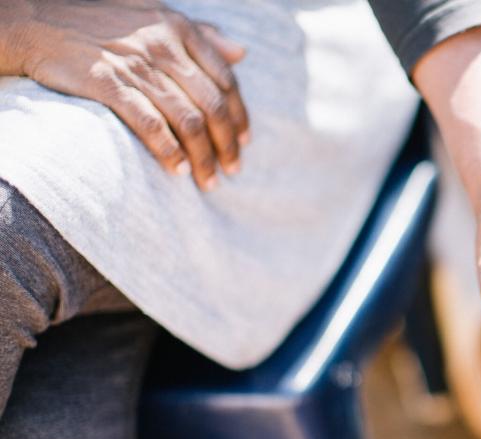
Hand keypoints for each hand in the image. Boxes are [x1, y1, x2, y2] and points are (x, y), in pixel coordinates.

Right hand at [0, 0, 249, 189]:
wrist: (37, 22)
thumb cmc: (101, 21)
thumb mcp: (154, 14)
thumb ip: (200, 33)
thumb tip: (242, 52)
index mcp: (178, 28)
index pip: (225, 81)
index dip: (239, 116)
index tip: (243, 141)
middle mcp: (163, 46)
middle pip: (212, 106)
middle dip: (227, 144)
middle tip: (232, 169)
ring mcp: (136, 66)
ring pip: (188, 121)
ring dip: (203, 156)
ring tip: (208, 179)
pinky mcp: (108, 84)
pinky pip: (151, 125)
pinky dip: (169, 151)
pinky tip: (178, 169)